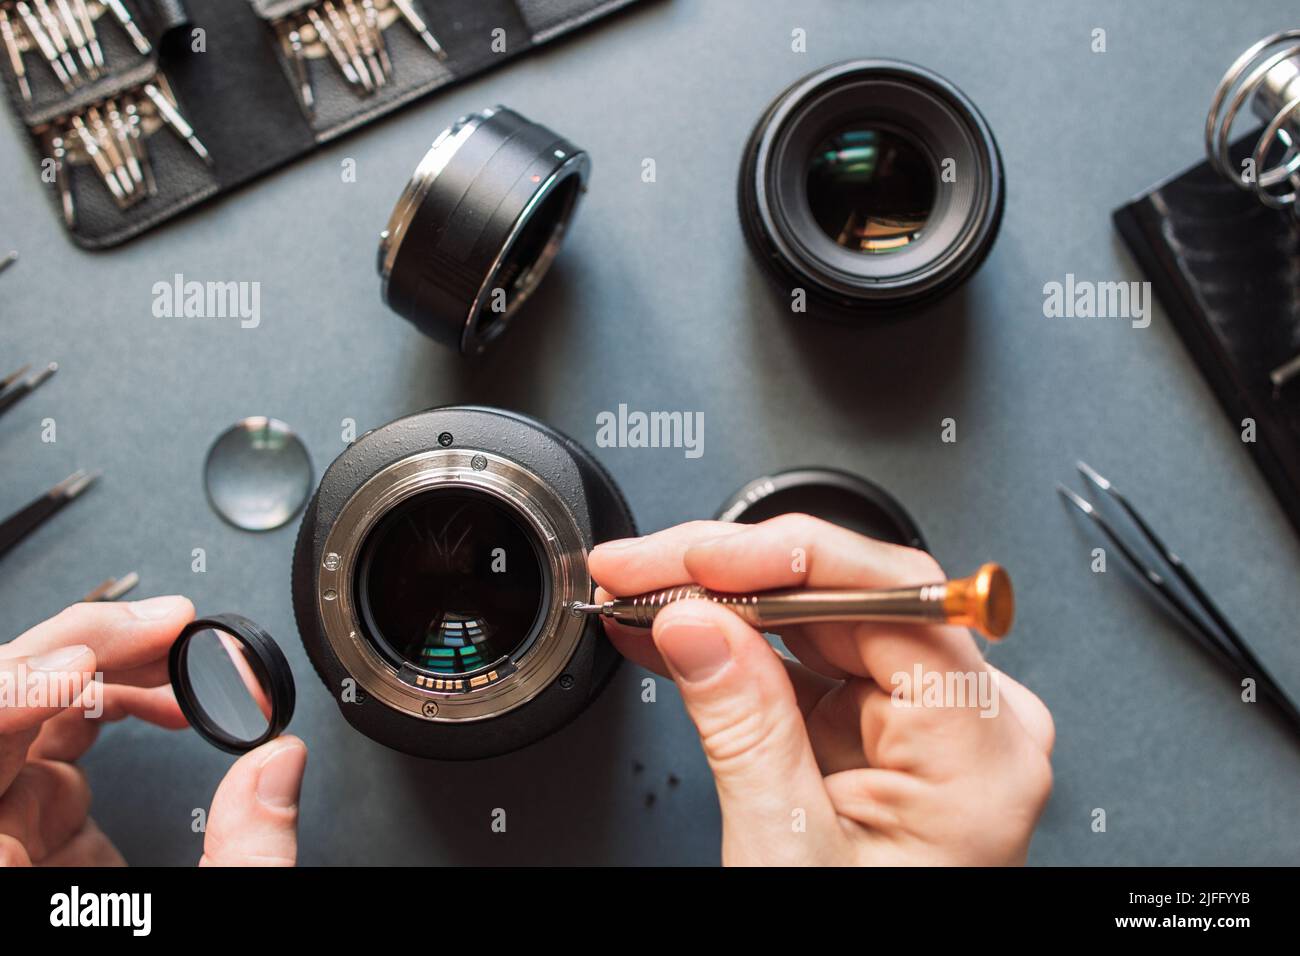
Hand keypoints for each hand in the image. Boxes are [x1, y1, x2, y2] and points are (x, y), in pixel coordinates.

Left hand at [0, 598, 306, 866]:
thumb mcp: (211, 925)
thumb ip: (246, 850)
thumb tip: (278, 759)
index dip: (16, 689)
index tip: (83, 665)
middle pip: (4, 707)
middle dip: (84, 649)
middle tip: (165, 627)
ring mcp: (12, 833)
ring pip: (32, 712)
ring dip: (112, 668)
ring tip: (186, 660)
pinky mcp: (40, 832)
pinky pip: (57, 741)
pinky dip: (116, 703)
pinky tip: (168, 702)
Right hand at [590, 516, 1054, 865]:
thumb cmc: (853, 954)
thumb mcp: (787, 847)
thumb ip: (742, 723)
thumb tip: (695, 620)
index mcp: (979, 752)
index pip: (893, 600)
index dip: (784, 559)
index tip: (698, 556)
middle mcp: (972, 725)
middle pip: (851, 597)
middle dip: (731, 576)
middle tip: (642, 568)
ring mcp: (928, 726)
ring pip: (822, 620)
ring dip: (723, 604)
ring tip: (642, 592)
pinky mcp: (884, 732)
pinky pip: (810, 662)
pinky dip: (739, 645)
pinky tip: (678, 628)